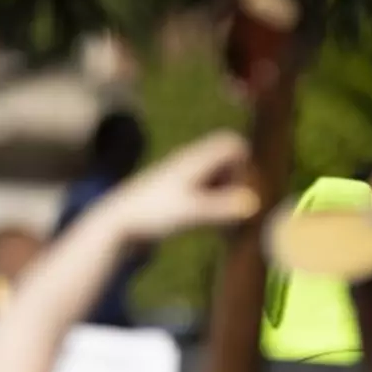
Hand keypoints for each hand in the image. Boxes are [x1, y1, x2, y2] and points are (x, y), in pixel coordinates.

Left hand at [100, 130, 261, 241]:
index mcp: (194, 160)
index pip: (232, 143)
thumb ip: (221, 208)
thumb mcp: (189, 213)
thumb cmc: (152, 215)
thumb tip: (254, 205)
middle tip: (236, 210)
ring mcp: (185, 177)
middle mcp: (190, 163)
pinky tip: (216, 228)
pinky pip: (210, 190)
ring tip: (227, 223)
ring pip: (222, 177)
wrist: (118, 223)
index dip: (245, 164)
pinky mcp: (180, 193)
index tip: (240, 191)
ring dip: (231, 196)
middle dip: (241, 182)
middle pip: (231, 160)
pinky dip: (218, 204)